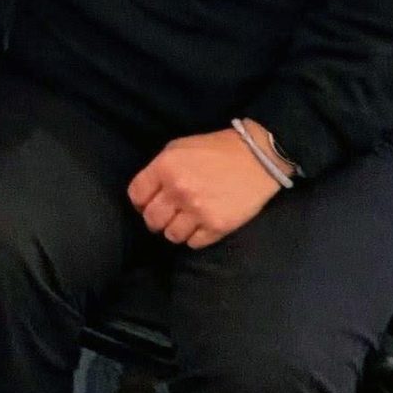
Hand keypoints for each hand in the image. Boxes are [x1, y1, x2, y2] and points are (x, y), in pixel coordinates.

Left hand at [127, 127, 283, 247]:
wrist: (256, 158)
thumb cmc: (214, 150)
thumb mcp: (177, 149)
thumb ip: (158, 169)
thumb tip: (146, 193)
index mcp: (164, 168)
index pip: (136, 196)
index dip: (140, 202)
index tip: (148, 203)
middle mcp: (178, 191)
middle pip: (151, 219)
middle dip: (155, 220)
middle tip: (166, 216)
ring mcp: (198, 210)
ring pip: (171, 235)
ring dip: (175, 230)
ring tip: (184, 222)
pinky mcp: (218, 226)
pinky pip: (194, 243)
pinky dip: (194, 238)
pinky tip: (200, 227)